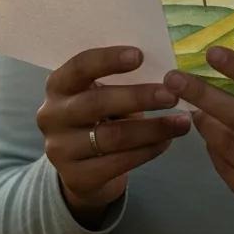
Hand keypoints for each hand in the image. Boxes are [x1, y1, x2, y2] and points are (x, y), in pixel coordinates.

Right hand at [36, 46, 191, 220]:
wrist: (81, 167)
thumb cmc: (100, 114)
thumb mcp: (99, 91)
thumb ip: (120, 79)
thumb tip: (165, 69)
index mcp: (58, 85)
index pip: (80, 66)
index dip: (109, 60)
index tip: (140, 55)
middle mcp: (52, 116)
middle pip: (97, 103)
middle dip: (138, 97)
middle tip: (172, 95)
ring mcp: (60, 150)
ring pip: (112, 136)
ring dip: (152, 128)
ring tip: (182, 122)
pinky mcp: (76, 178)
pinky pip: (118, 163)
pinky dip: (148, 151)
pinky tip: (167, 142)